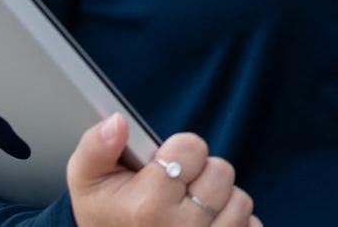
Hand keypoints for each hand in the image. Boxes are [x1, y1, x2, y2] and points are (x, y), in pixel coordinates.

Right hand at [66, 115, 261, 226]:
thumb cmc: (104, 214)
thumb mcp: (87, 180)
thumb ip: (96, 146)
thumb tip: (117, 121)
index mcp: (147, 207)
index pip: (192, 147)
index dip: (178, 151)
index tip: (161, 168)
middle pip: (221, 172)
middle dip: (201, 175)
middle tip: (176, 191)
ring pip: (240, 200)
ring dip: (218, 201)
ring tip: (190, 211)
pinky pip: (251, 225)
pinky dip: (233, 223)